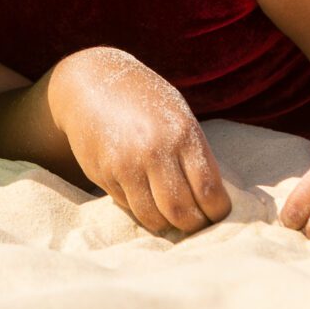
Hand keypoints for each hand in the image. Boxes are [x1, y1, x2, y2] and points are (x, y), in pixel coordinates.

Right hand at [49, 47, 231, 235]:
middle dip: (194, 226)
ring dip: (168, 225)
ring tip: (173, 219)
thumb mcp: (178, 115)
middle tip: (197, 223)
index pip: (209, 190)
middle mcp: (154, 150)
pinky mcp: (103, 174)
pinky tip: (147, 199)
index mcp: (182, 133)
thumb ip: (194, 152)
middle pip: (182, 212)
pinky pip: (129, 207)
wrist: (91, 82)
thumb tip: (211, 199)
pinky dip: (142, 210)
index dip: (218, 212)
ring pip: (154, 218)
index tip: (218, 214)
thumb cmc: (145, 100)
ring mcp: (126, 164)